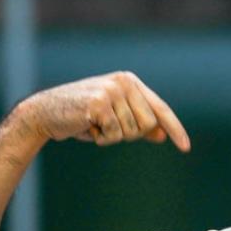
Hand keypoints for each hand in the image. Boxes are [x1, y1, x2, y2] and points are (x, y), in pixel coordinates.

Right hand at [19, 71, 190, 149]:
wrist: (45, 113)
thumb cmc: (82, 117)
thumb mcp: (114, 119)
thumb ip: (138, 123)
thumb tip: (161, 134)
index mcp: (131, 82)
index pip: (160, 109)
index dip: (175, 129)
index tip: (186, 148)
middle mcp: (124, 82)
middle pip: (148, 124)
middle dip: (128, 134)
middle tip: (106, 128)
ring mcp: (111, 90)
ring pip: (130, 132)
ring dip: (111, 137)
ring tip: (93, 125)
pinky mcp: (99, 102)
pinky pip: (113, 134)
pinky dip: (100, 138)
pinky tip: (86, 127)